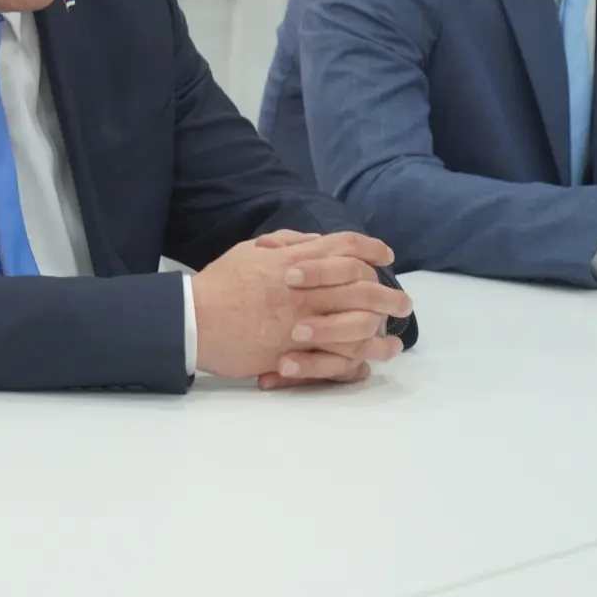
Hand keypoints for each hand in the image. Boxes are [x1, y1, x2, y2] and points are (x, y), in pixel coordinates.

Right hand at [193, 231, 409, 379]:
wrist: (193, 319)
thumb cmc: (218, 285)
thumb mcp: (249, 251)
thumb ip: (285, 243)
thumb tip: (313, 241)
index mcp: (293, 260)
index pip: (344, 246)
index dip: (370, 248)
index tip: (387, 255)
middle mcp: (303, 288)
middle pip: (361, 284)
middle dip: (388, 292)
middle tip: (403, 302)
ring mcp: (301, 319)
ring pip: (358, 320)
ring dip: (382, 325)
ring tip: (394, 333)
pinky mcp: (294, 349)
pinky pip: (337, 353)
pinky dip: (359, 355)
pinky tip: (371, 356)